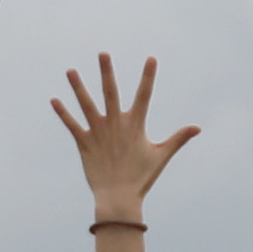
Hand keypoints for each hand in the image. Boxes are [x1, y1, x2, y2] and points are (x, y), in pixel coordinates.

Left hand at [51, 53, 203, 222]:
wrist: (119, 198)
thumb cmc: (142, 177)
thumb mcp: (161, 156)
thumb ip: (178, 139)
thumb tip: (197, 128)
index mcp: (135, 126)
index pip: (144, 95)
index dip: (148, 76)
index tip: (151, 59)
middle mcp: (115, 125)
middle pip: (110, 93)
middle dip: (107, 72)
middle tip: (103, 53)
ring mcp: (98, 133)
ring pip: (86, 105)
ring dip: (78, 87)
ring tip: (70, 70)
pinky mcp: (84, 143)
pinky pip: (72, 125)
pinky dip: (63, 113)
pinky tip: (54, 100)